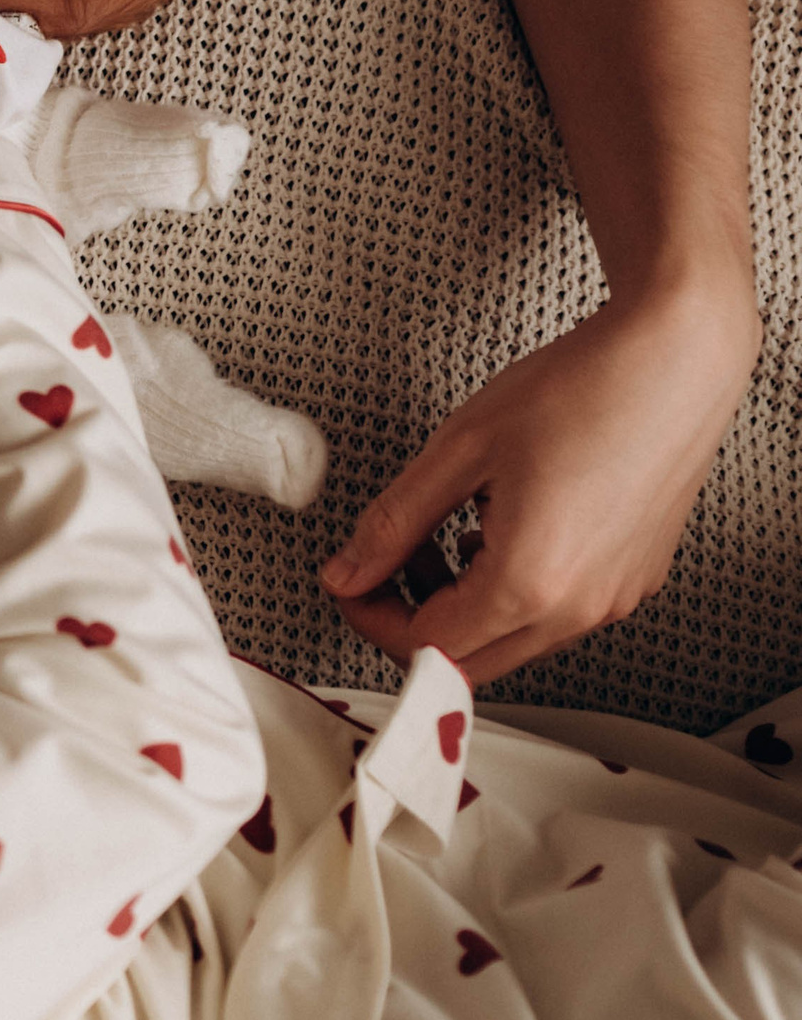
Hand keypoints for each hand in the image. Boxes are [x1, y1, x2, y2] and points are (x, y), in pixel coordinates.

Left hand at [319, 289, 756, 685]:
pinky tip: (495, 525)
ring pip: (514, 638)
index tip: (347, 581)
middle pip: (471, 658)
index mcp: (531, 583)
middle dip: (412, 615)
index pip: (426, 646)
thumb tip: (347, 571)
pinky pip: (557, 612)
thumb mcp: (459, 450)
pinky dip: (510, 587)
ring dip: (461, 602)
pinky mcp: (633, 578)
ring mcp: (614, 598)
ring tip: (440, 531)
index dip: (370, 616)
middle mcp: (580, 608)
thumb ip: (393, 522)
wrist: (672, 361)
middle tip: (382, 561)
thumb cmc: (579, 390)